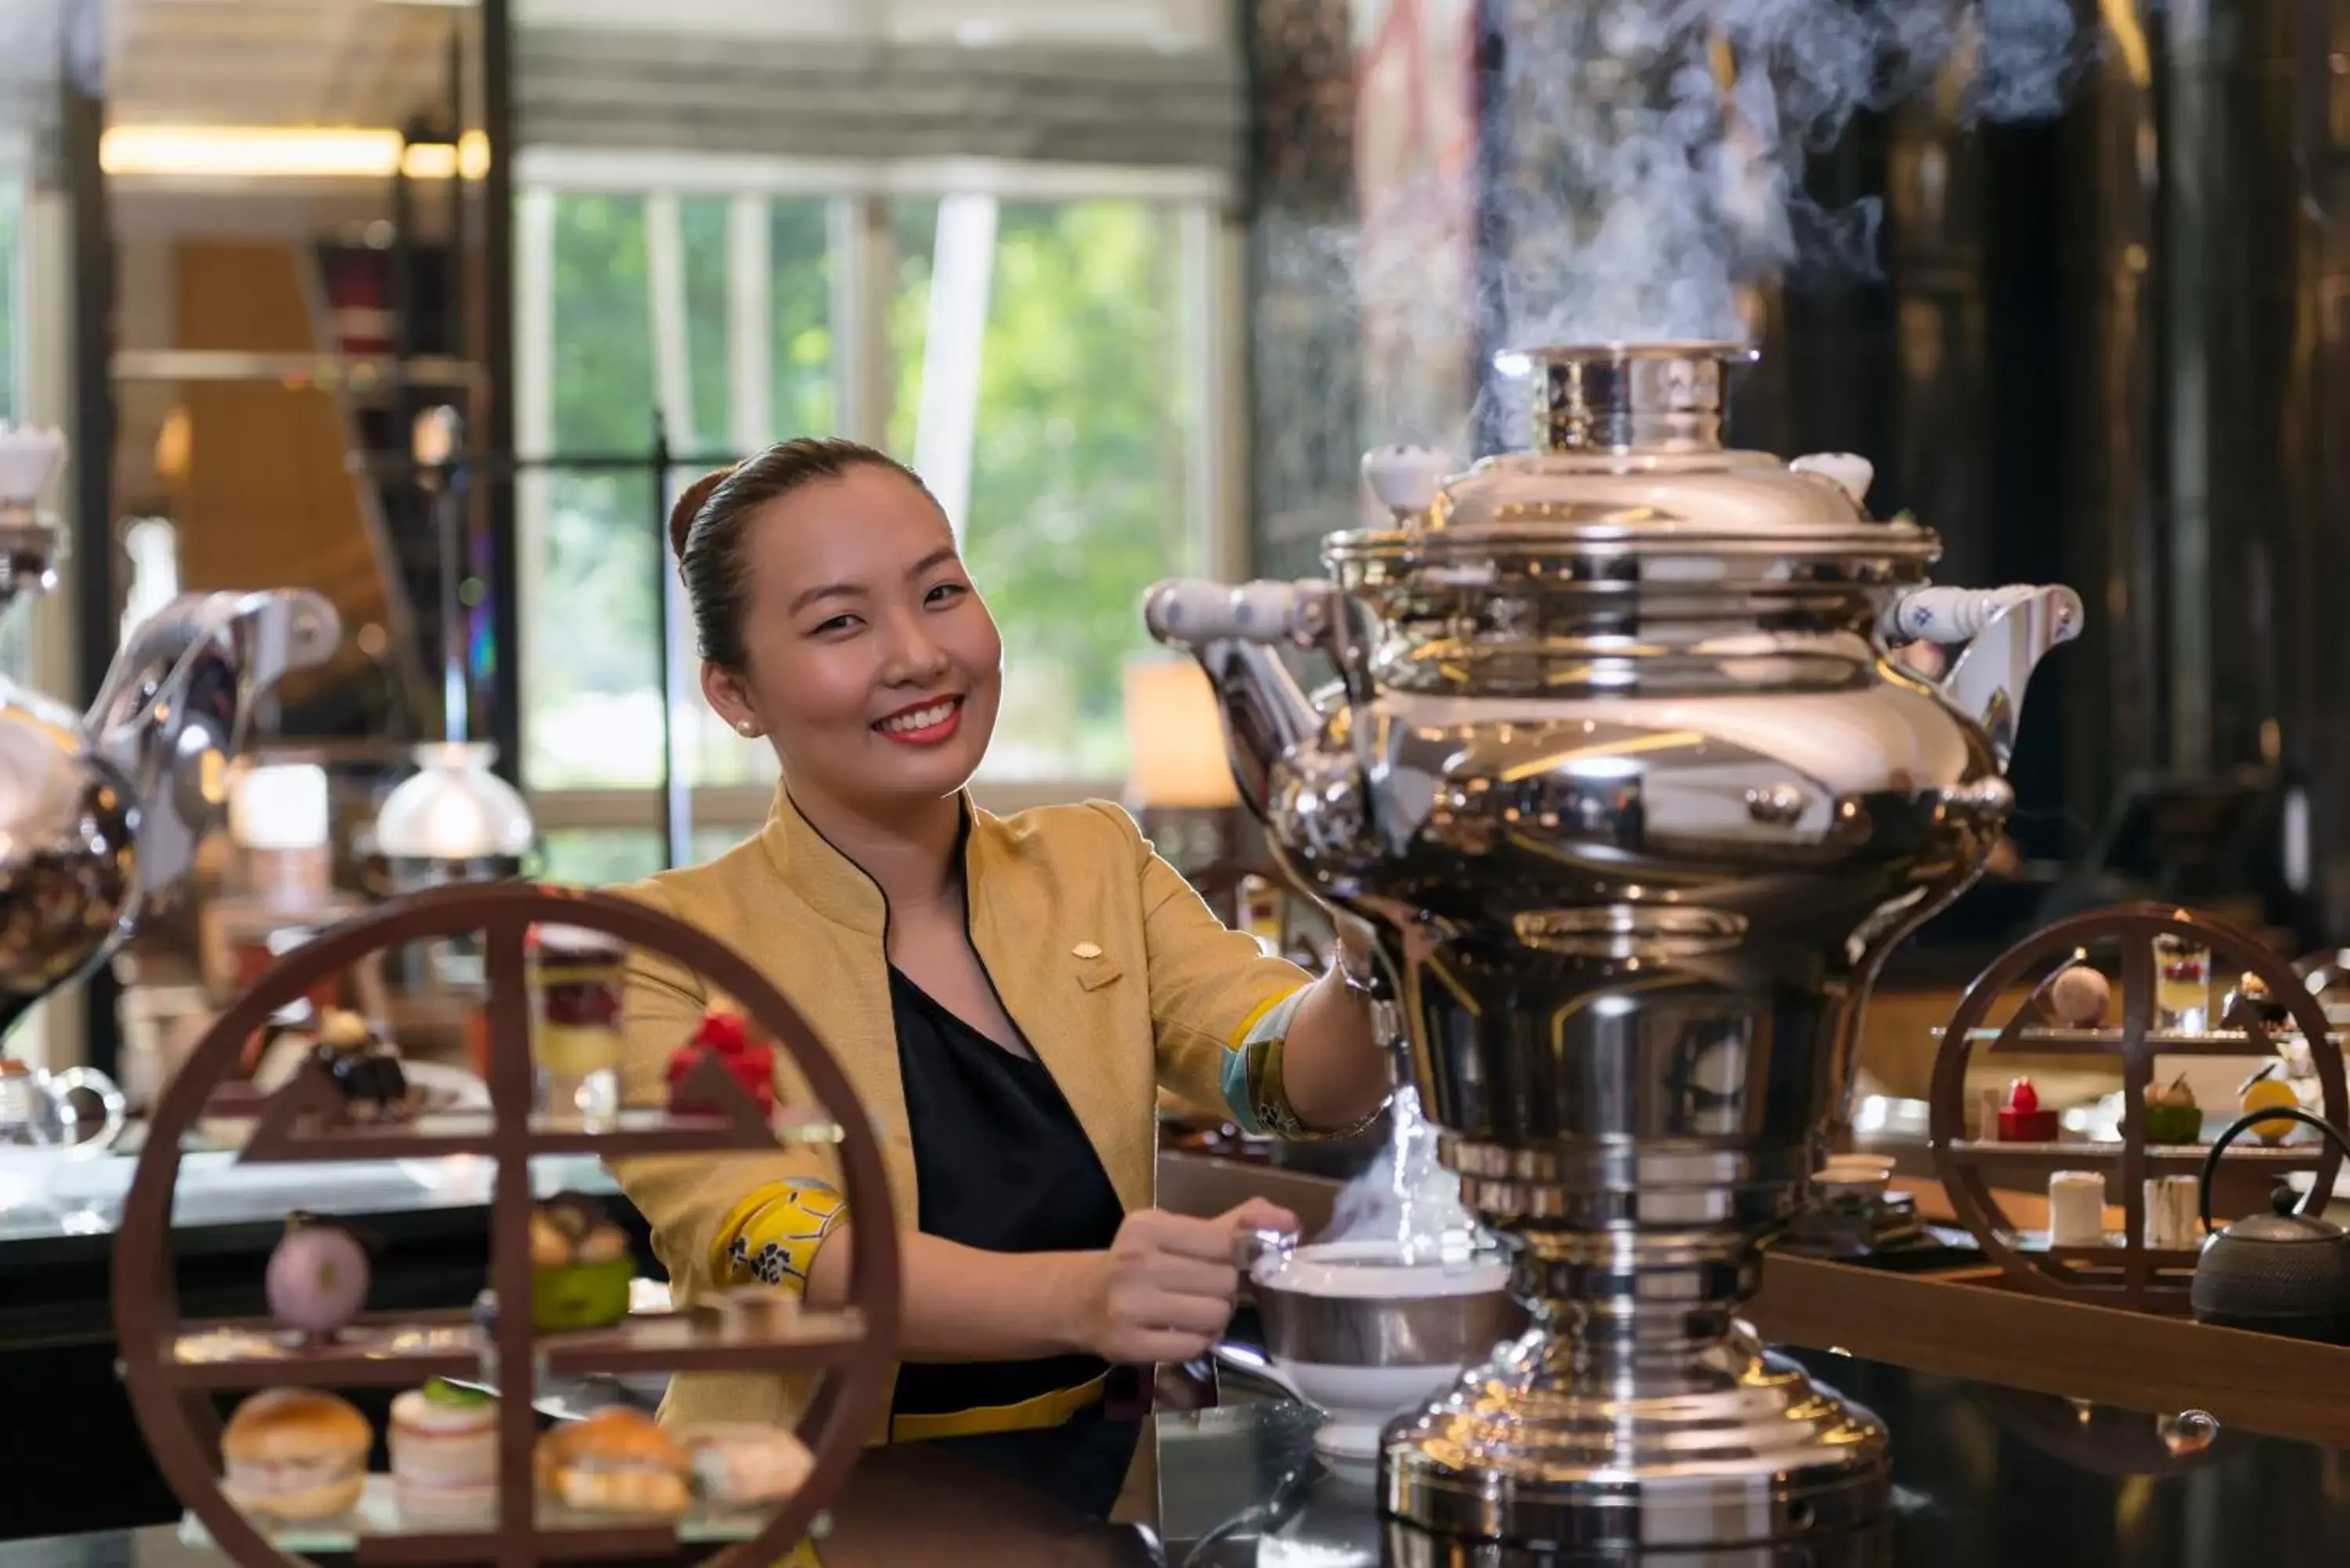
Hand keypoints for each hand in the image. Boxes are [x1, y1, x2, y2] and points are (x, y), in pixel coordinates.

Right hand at [1071, 1199, 1297, 1364]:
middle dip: (1224, 1290)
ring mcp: (1130, 1305)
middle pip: (1223, 1282)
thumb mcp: (1178, 1233)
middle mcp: (1136, 1262)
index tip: (1228, 1263)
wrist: (1082, 1301)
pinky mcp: (1129, 1344)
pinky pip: (1194, 1346)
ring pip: (1214, 1316)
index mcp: (1149, 1226)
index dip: (1237, 1257)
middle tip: (1203, 1291)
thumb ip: (1233, 1225)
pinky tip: (1183, 1332)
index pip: (1225, 1243)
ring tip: (1195, 1312)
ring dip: (1215, 1319)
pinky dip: (1198, 1341)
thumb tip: (1287, 1220)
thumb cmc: (1140, 1262)